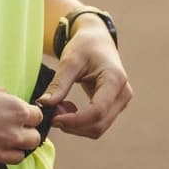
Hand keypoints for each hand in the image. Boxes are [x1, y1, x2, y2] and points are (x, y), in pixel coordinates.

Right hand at [0, 78, 45, 168]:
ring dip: (11, 148)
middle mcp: (12, 133)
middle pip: (33, 140)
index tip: (21, 116)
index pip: (37, 118)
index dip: (29, 115)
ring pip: (18, 156)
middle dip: (25, 134)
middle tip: (10, 128)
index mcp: (15, 110)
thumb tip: (5, 97)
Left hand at [38, 19, 132, 138]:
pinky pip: (97, 123)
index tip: (53, 118)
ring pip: (98, 128)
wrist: (97, 40)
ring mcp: (121, 102)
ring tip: (57, 108)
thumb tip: (44, 104)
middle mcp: (123, 94)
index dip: (75, 120)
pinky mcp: (114, 106)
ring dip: (75, 125)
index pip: (97, 111)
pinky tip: (66, 108)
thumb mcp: (69, 61)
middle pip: (99, 124)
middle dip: (73, 125)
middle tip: (51, 113)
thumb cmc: (84, 46)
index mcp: (115, 80)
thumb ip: (59, 84)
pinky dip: (80, 122)